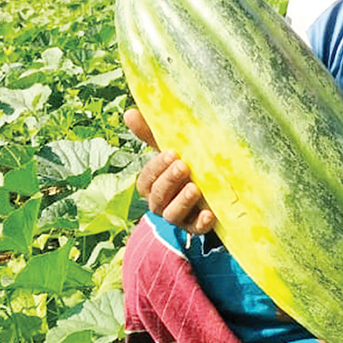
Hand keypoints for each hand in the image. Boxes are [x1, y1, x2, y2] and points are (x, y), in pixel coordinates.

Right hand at [125, 108, 216, 234]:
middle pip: (157, 198)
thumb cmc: (186, 167)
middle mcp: (161, 203)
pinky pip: (196, 229)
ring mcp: (179, 217)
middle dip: (169, 182)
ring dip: (182, 201)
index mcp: (152, 185)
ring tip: (195, 188)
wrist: (214, 192)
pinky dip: (201, 222)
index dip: (156, 168)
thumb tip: (129, 112)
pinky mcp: (196, 227)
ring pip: (172, 214)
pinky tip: (209, 214)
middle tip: (183, 166)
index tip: (172, 153)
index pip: (146, 180)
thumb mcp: (171, 151)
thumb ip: (151, 135)